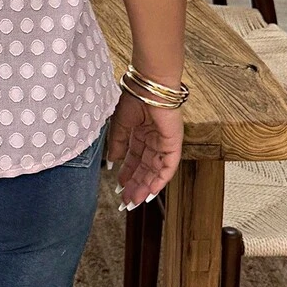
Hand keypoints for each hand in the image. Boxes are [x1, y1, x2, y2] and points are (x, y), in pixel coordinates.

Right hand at [105, 90, 183, 208]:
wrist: (148, 87)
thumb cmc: (133, 98)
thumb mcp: (119, 124)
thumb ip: (116, 144)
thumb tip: (112, 162)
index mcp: (140, 132)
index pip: (134, 158)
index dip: (127, 173)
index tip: (119, 186)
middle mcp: (153, 139)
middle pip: (144, 167)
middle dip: (135, 184)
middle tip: (126, 200)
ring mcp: (164, 142)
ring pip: (155, 170)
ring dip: (145, 186)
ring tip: (135, 200)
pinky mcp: (173, 144)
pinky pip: (168, 166)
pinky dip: (160, 180)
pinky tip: (150, 191)